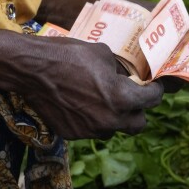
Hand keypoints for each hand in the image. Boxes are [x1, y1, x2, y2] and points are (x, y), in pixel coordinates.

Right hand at [18, 39, 163, 139]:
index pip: (152, 100)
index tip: (155, 86)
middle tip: (131, 97)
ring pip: (113, 129)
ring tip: (101, 99)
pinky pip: (90, 129)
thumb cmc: (68, 55)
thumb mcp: (102, 54)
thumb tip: (124, 77)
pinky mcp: (72, 134)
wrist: (32, 69)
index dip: (157, 90)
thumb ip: (119, 71)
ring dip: (113, 117)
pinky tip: (79, 103)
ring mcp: (90, 130)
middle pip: (138, 124)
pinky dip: (90, 119)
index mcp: (121, 98)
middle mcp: (110, 120)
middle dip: (138, 110)